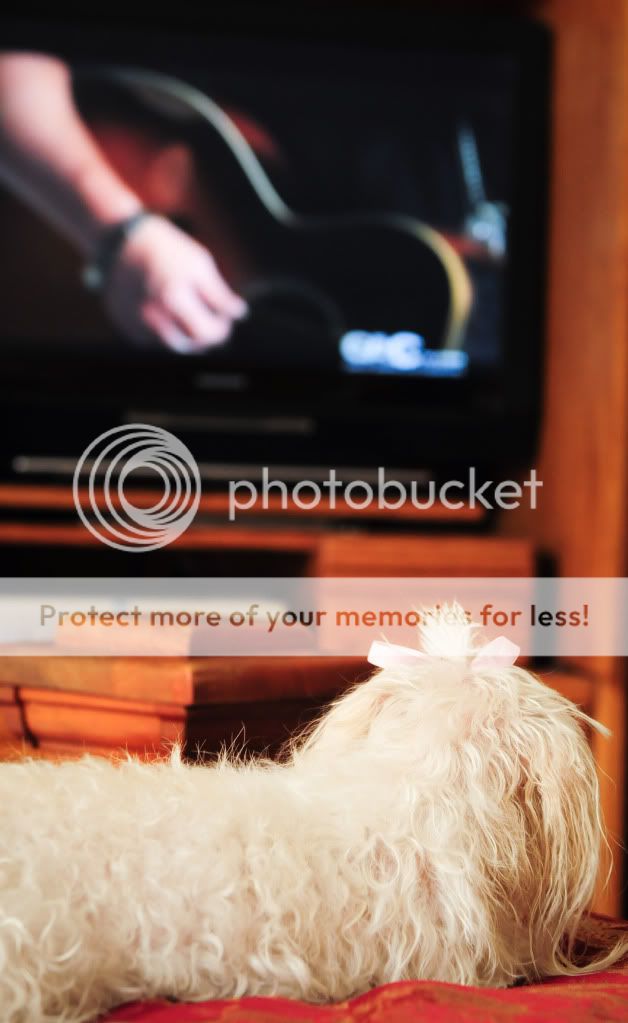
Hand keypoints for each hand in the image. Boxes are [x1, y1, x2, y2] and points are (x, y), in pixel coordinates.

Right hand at [103, 215, 246, 352]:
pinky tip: (168, 311)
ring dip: (186, 336)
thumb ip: (219, 295)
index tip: (225, 316)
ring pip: (173, 346)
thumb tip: (239, 314)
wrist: (123, 242)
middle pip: (190, 345)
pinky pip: (155, 341)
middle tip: (211, 319)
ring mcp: (137, 324)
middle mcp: (151, 316)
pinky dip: (167, 332)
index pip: (207, 333)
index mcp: (173, 299)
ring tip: (190, 313)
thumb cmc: (168, 249)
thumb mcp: (199, 265)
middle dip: (205, 336)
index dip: (222, 328)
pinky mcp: (128, 328)